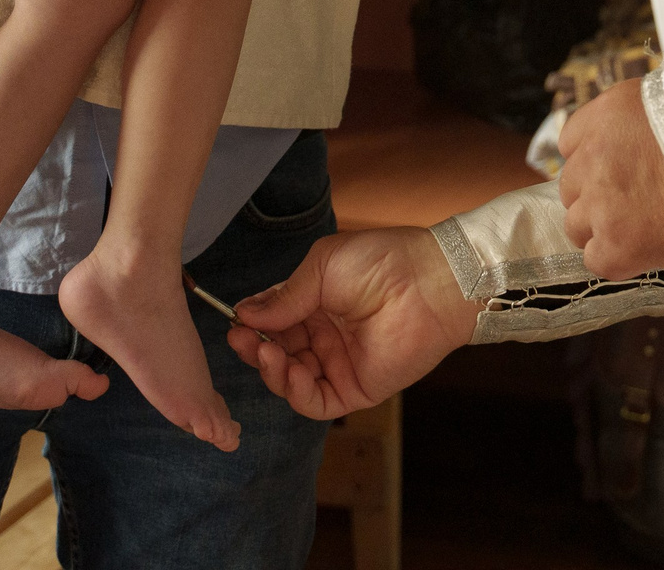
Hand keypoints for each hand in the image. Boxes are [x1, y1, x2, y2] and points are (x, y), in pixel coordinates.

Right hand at [227, 227, 480, 418]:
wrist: (428, 282)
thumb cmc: (382, 262)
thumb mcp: (323, 267)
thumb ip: (286, 296)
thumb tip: (245, 313)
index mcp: (318, 303)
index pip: (274, 321)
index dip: (253, 325)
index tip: (234, 322)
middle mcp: (325, 335)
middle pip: (277, 352)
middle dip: (256, 348)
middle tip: (240, 340)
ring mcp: (339, 364)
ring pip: (290, 379)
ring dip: (271, 370)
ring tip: (267, 354)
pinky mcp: (355, 389)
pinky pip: (315, 400)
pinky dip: (295, 392)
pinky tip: (289, 372)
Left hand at [557, 77, 663, 278]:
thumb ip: (646, 117)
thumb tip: (643, 132)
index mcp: (609, 111)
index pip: (571, 140)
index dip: (597, 159)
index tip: (622, 168)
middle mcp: (595, 154)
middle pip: (572, 185)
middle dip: (600, 194)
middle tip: (641, 199)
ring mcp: (601, 203)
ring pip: (578, 224)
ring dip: (605, 227)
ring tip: (649, 224)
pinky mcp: (614, 247)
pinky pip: (596, 259)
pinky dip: (619, 259)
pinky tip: (651, 247)